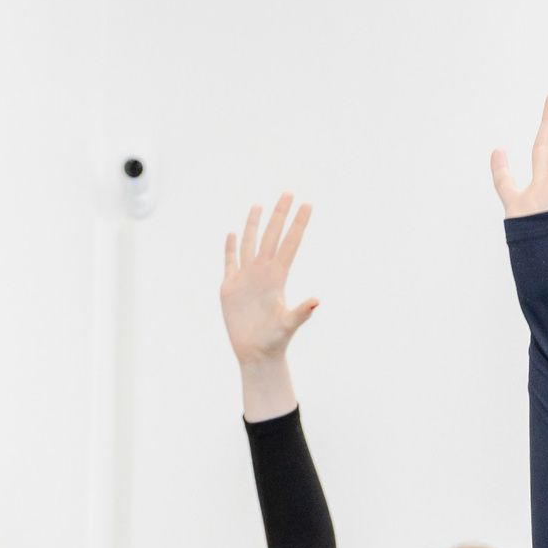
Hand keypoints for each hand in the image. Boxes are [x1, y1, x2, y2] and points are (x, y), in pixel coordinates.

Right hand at [222, 194, 316, 421]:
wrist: (255, 354)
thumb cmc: (274, 342)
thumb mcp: (288, 326)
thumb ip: (301, 313)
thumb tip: (316, 301)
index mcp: (277, 277)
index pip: (290, 243)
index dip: (298, 224)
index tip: (308, 204)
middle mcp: (263, 273)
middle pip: (271, 236)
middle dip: (279, 215)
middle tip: (288, 192)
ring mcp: (247, 278)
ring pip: (251, 244)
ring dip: (254, 225)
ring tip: (259, 205)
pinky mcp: (231, 287)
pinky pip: (230, 262)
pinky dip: (231, 248)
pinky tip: (233, 234)